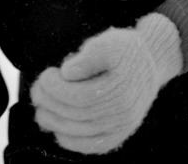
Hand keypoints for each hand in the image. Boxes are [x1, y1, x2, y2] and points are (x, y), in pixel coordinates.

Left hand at [30, 13, 181, 154]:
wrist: (151, 62)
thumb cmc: (126, 49)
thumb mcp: (108, 42)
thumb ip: (88, 57)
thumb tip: (67, 73)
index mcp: (119, 90)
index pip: (79, 97)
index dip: (56, 88)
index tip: (45, 74)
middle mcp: (122, 114)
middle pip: (77, 115)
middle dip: (50, 103)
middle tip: (35, 90)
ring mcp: (122, 127)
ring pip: (82, 133)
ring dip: (55, 123)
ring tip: (40, 109)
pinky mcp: (120, 134)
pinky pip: (94, 145)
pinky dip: (73, 142)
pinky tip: (58, 132)